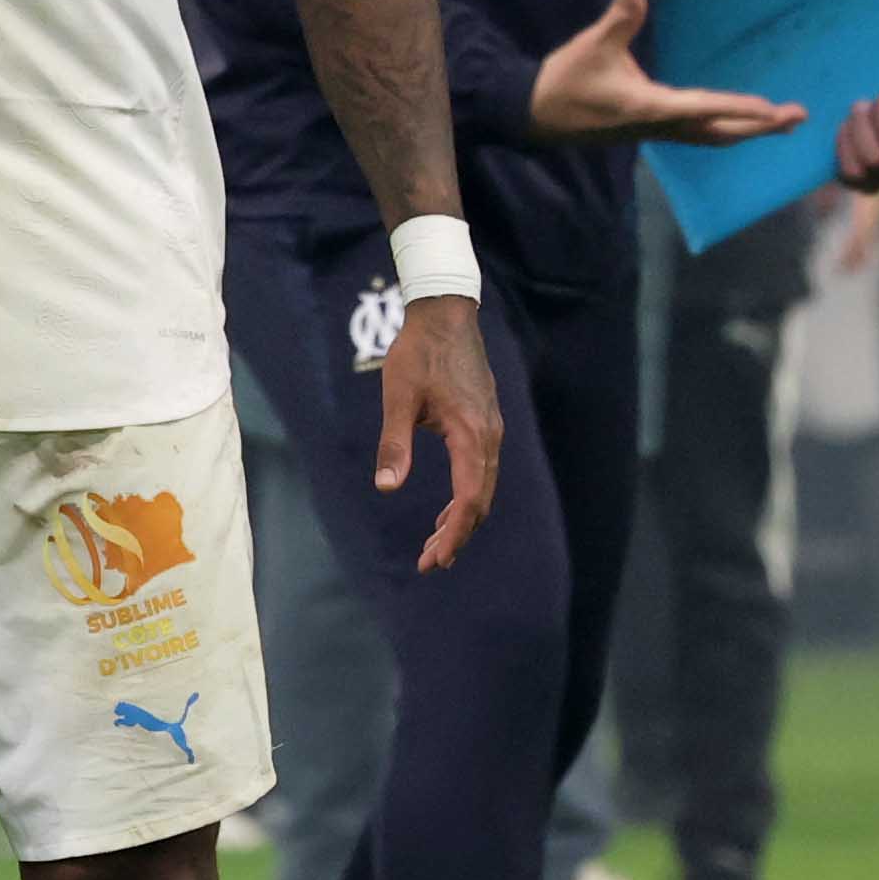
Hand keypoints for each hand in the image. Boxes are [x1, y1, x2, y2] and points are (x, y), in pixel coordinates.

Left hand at [378, 287, 504, 567]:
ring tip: (434, 546)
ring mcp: (492, 431)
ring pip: (483, 488)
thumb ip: (394, 444)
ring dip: (461, 519)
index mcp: (472, 435)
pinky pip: (481, 472)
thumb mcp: (397, 398)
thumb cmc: (417, 353)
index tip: (433, 559)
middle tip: (428, 563)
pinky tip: (446, 511)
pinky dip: (466, 497)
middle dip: (456, 535)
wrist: (445, 315)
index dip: (453, 533)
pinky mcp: (486, 424)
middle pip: (480, 501)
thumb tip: (387, 488)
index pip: (469, 499)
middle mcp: (490, 437)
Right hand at [524, 0, 801, 146]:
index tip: (773, 109)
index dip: (740, 108)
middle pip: (720, 132)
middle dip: (760, 126)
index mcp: (651, 106)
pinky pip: (700, 134)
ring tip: (781, 123)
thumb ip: (618, 15)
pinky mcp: (651, 131)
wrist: (534, 114)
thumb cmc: (565, 81)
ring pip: (713, 137)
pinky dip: (727, 129)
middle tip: (797, 117)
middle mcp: (661, 126)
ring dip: (748, 131)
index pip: (705, 107)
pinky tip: (738, 122)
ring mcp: (657, 133)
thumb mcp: (591, 44)